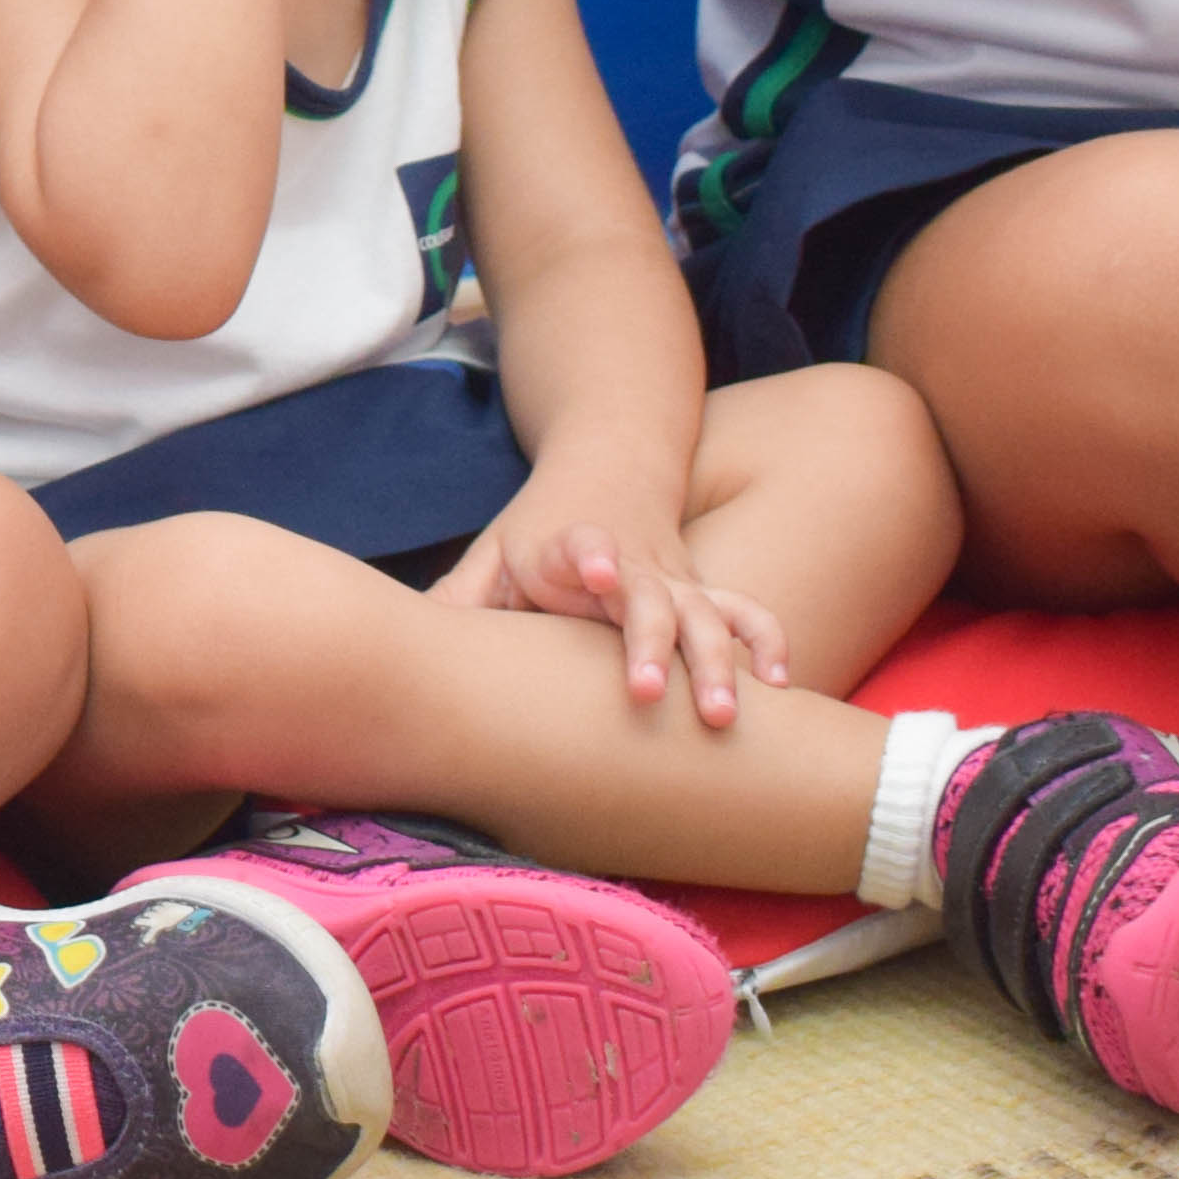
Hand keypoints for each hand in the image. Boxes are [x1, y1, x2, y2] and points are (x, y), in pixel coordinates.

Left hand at [467, 461, 790, 726]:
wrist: (610, 463)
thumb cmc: (537, 533)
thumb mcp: (492, 556)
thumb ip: (458, 602)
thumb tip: (398, 653)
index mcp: (568, 549)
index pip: (581, 545)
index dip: (590, 554)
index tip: (598, 568)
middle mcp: (629, 564)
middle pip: (649, 598)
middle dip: (650, 643)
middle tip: (649, 694)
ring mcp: (672, 579)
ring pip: (704, 614)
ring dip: (715, 662)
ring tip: (723, 715)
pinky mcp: (702, 591)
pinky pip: (743, 613)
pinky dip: (766, 641)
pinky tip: (781, 684)